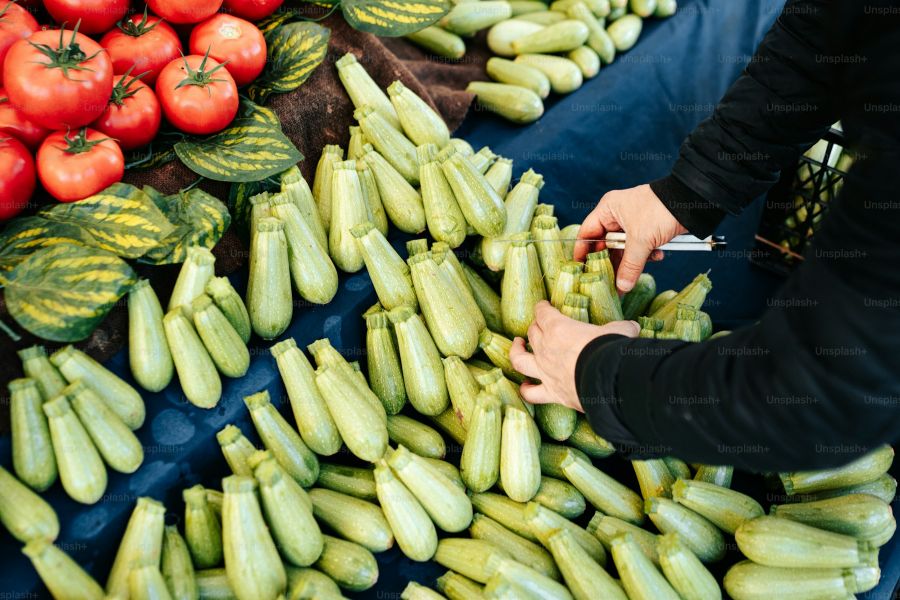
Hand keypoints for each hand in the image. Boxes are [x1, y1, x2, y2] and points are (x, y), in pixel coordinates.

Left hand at [509, 301, 639, 410]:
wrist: (609, 380)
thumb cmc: (611, 350)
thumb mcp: (619, 331)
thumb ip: (622, 328)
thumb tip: (632, 327)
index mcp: (559, 328)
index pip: (543, 313)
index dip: (542, 308)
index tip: (544, 306)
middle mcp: (546, 348)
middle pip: (533, 333)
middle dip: (536, 327)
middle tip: (540, 326)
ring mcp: (545, 371)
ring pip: (520, 359)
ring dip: (517, 350)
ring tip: (518, 344)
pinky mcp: (551, 392)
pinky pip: (531, 393)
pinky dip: (526, 390)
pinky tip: (524, 386)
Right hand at [575, 184, 687, 292]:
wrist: (692, 201)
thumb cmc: (660, 210)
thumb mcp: (641, 240)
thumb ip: (629, 265)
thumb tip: (621, 287)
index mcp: (608, 210)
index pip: (587, 233)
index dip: (582, 252)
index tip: (580, 270)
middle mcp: (617, 215)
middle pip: (605, 245)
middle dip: (611, 263)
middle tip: (609, 281)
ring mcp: (632, 222)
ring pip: (624, 248)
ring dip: (632, 261)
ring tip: (632, 277)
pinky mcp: (647, 229)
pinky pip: (639, 247)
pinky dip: (646, 255)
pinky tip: (656, 257)